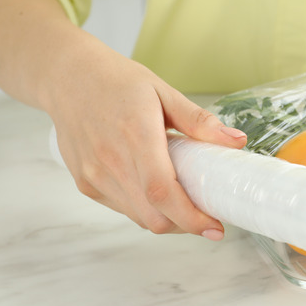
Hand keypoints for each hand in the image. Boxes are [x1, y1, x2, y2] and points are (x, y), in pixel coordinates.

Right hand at [46, 40, 246, 238]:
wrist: (67, 78)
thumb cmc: (118, 82)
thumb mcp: (163, 91)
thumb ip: (199, 121)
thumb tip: (237, 141)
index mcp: (136, 135)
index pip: (163, 192)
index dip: (191, 218)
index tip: (216, 227)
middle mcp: (111, 161)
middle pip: (153, 216)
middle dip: (185, 225)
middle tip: (207, 216)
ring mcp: (94, 175)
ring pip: (138, 217)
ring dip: (166, 219)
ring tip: (184, 202)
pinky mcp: (85, 183)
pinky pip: (122, 208)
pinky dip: (145, 209)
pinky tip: (156, 191)